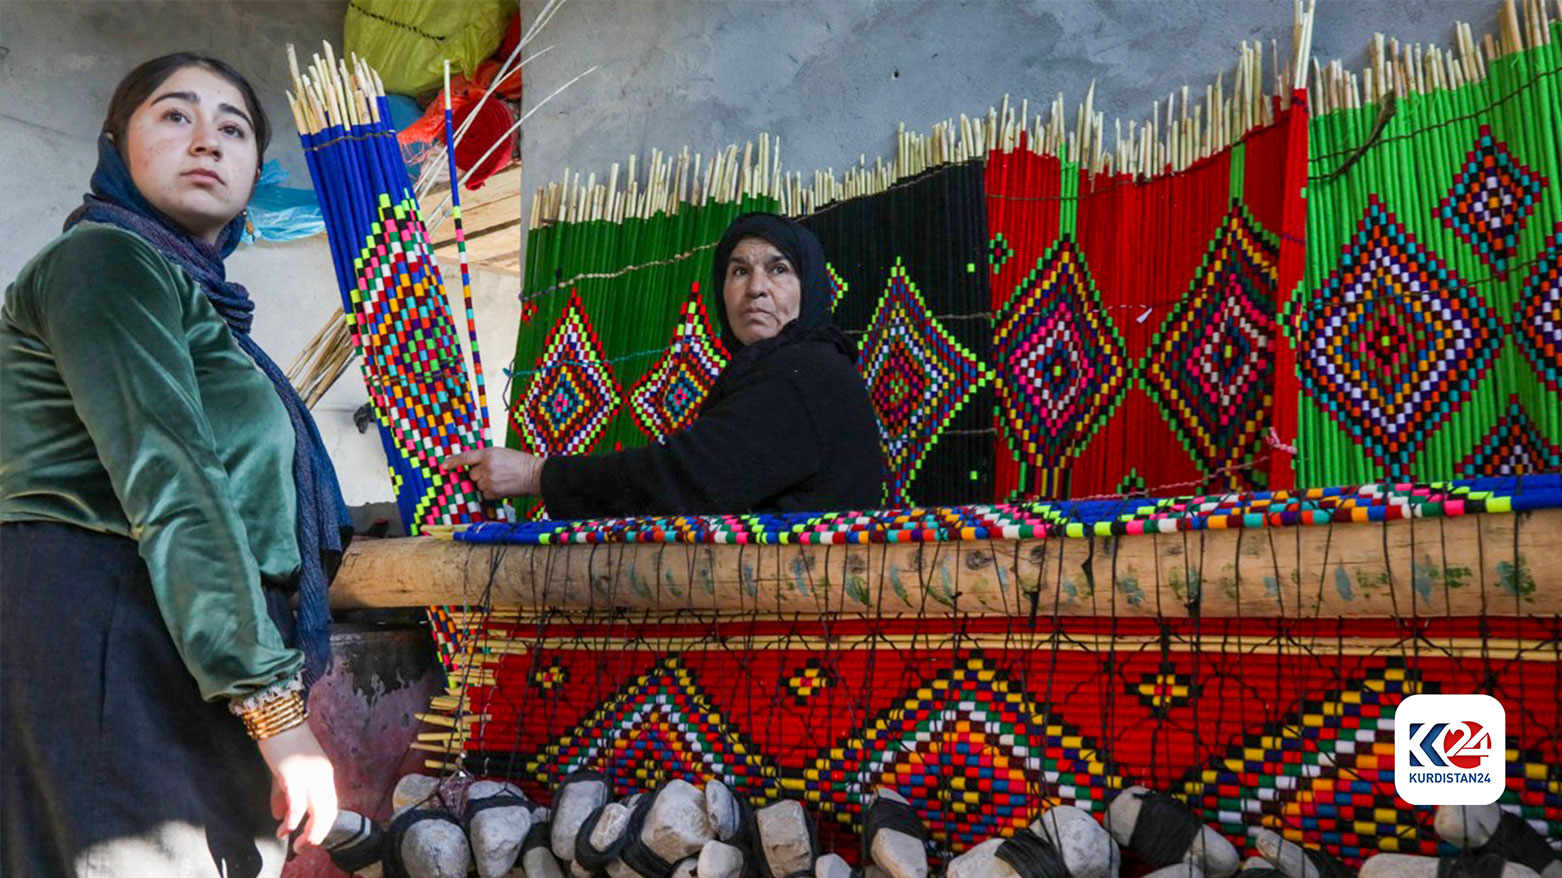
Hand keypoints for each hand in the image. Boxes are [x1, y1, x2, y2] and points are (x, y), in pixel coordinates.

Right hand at [257, 722, 337, 850]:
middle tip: (304, 848)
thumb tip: (279, 816)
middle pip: (329, 813)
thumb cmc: (282, 742)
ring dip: (309, 834)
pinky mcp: (293, 776)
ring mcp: (310, 776)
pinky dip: (293, 821)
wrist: (277, 718)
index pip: (330, 806)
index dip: (322, 825)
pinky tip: (285, 829)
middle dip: (318, 835)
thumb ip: (284, 794)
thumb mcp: (287, 771)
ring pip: (319, 812)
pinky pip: (298, 805)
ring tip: (297, 844)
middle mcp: (323, 776)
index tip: (310, 838)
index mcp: (325, 773)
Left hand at [441, 447, 543, 497]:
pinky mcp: (493, 492)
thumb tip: (474, 469)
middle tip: (495, 473)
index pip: (466, 457)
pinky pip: (484, 494)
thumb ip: (486, 459)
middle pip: (472, 474)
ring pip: (478, 485)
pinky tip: (503, 487)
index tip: (443, 466)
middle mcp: (487, 466)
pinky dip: (491, 492)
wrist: (536, 474)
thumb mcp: (502, 454)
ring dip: (486, 484)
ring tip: (502, 480)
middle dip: (480, 475)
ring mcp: (489, 480)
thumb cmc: (521, 463)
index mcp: (489, 453)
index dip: (453, 461)